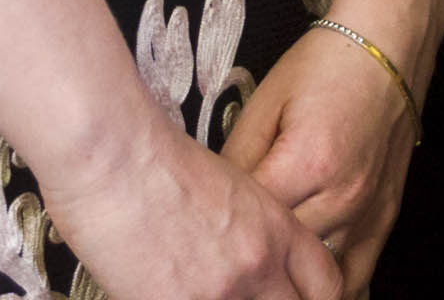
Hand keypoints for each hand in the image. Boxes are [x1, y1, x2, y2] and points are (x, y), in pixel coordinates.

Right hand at [44, 108, 343, 299]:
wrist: (116, 157)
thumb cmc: (162, 160)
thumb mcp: (232, 188)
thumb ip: (252, 231)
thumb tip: (246, 262)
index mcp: (277, 230)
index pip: (326, 284)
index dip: (317, 299)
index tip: (296, 297)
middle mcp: (258, 267)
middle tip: (249, 296)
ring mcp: (220, 294)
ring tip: (203, 291)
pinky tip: (168, 293)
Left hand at [222, 23, 420, 293]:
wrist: (389, 47)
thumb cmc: (323, 67)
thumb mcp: (264, 104)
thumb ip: (234, 161)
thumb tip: (207, 208)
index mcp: (306, 163)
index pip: (247, 223)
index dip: (217, 230)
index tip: (197, 230)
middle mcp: (342, 197)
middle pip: (280, 256)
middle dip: (248, 255)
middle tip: (222, 251)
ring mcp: (367, 213)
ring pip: (315, 274)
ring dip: (285, 274)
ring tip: (257, 271)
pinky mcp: (384, 219)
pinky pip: (354, 277)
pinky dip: (325, 287)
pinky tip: (301, 284)